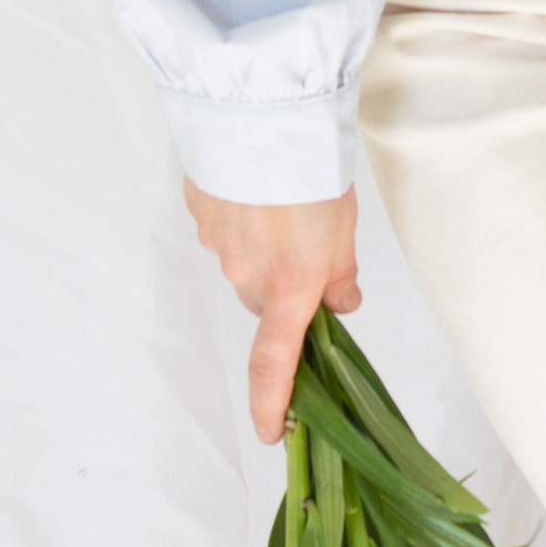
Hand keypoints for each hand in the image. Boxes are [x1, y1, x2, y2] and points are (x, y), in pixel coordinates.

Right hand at [183, 180, 360, 444]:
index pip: (274, 364)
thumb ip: (339, 273)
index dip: (271, 403)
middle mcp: (247, 275)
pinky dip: (239, 214)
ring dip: (262, 243)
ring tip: (284, 199)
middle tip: (309, 238)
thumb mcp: (345, 226)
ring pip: (241, 261)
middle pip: (263, 298)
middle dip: (283, 281)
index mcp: (289, 287)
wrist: (266, 114)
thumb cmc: (313, 169)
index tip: (272, 432)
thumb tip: (342, 304)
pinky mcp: (200, 210)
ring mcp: (218, 244)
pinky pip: (222, 225)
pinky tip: (255, 184)